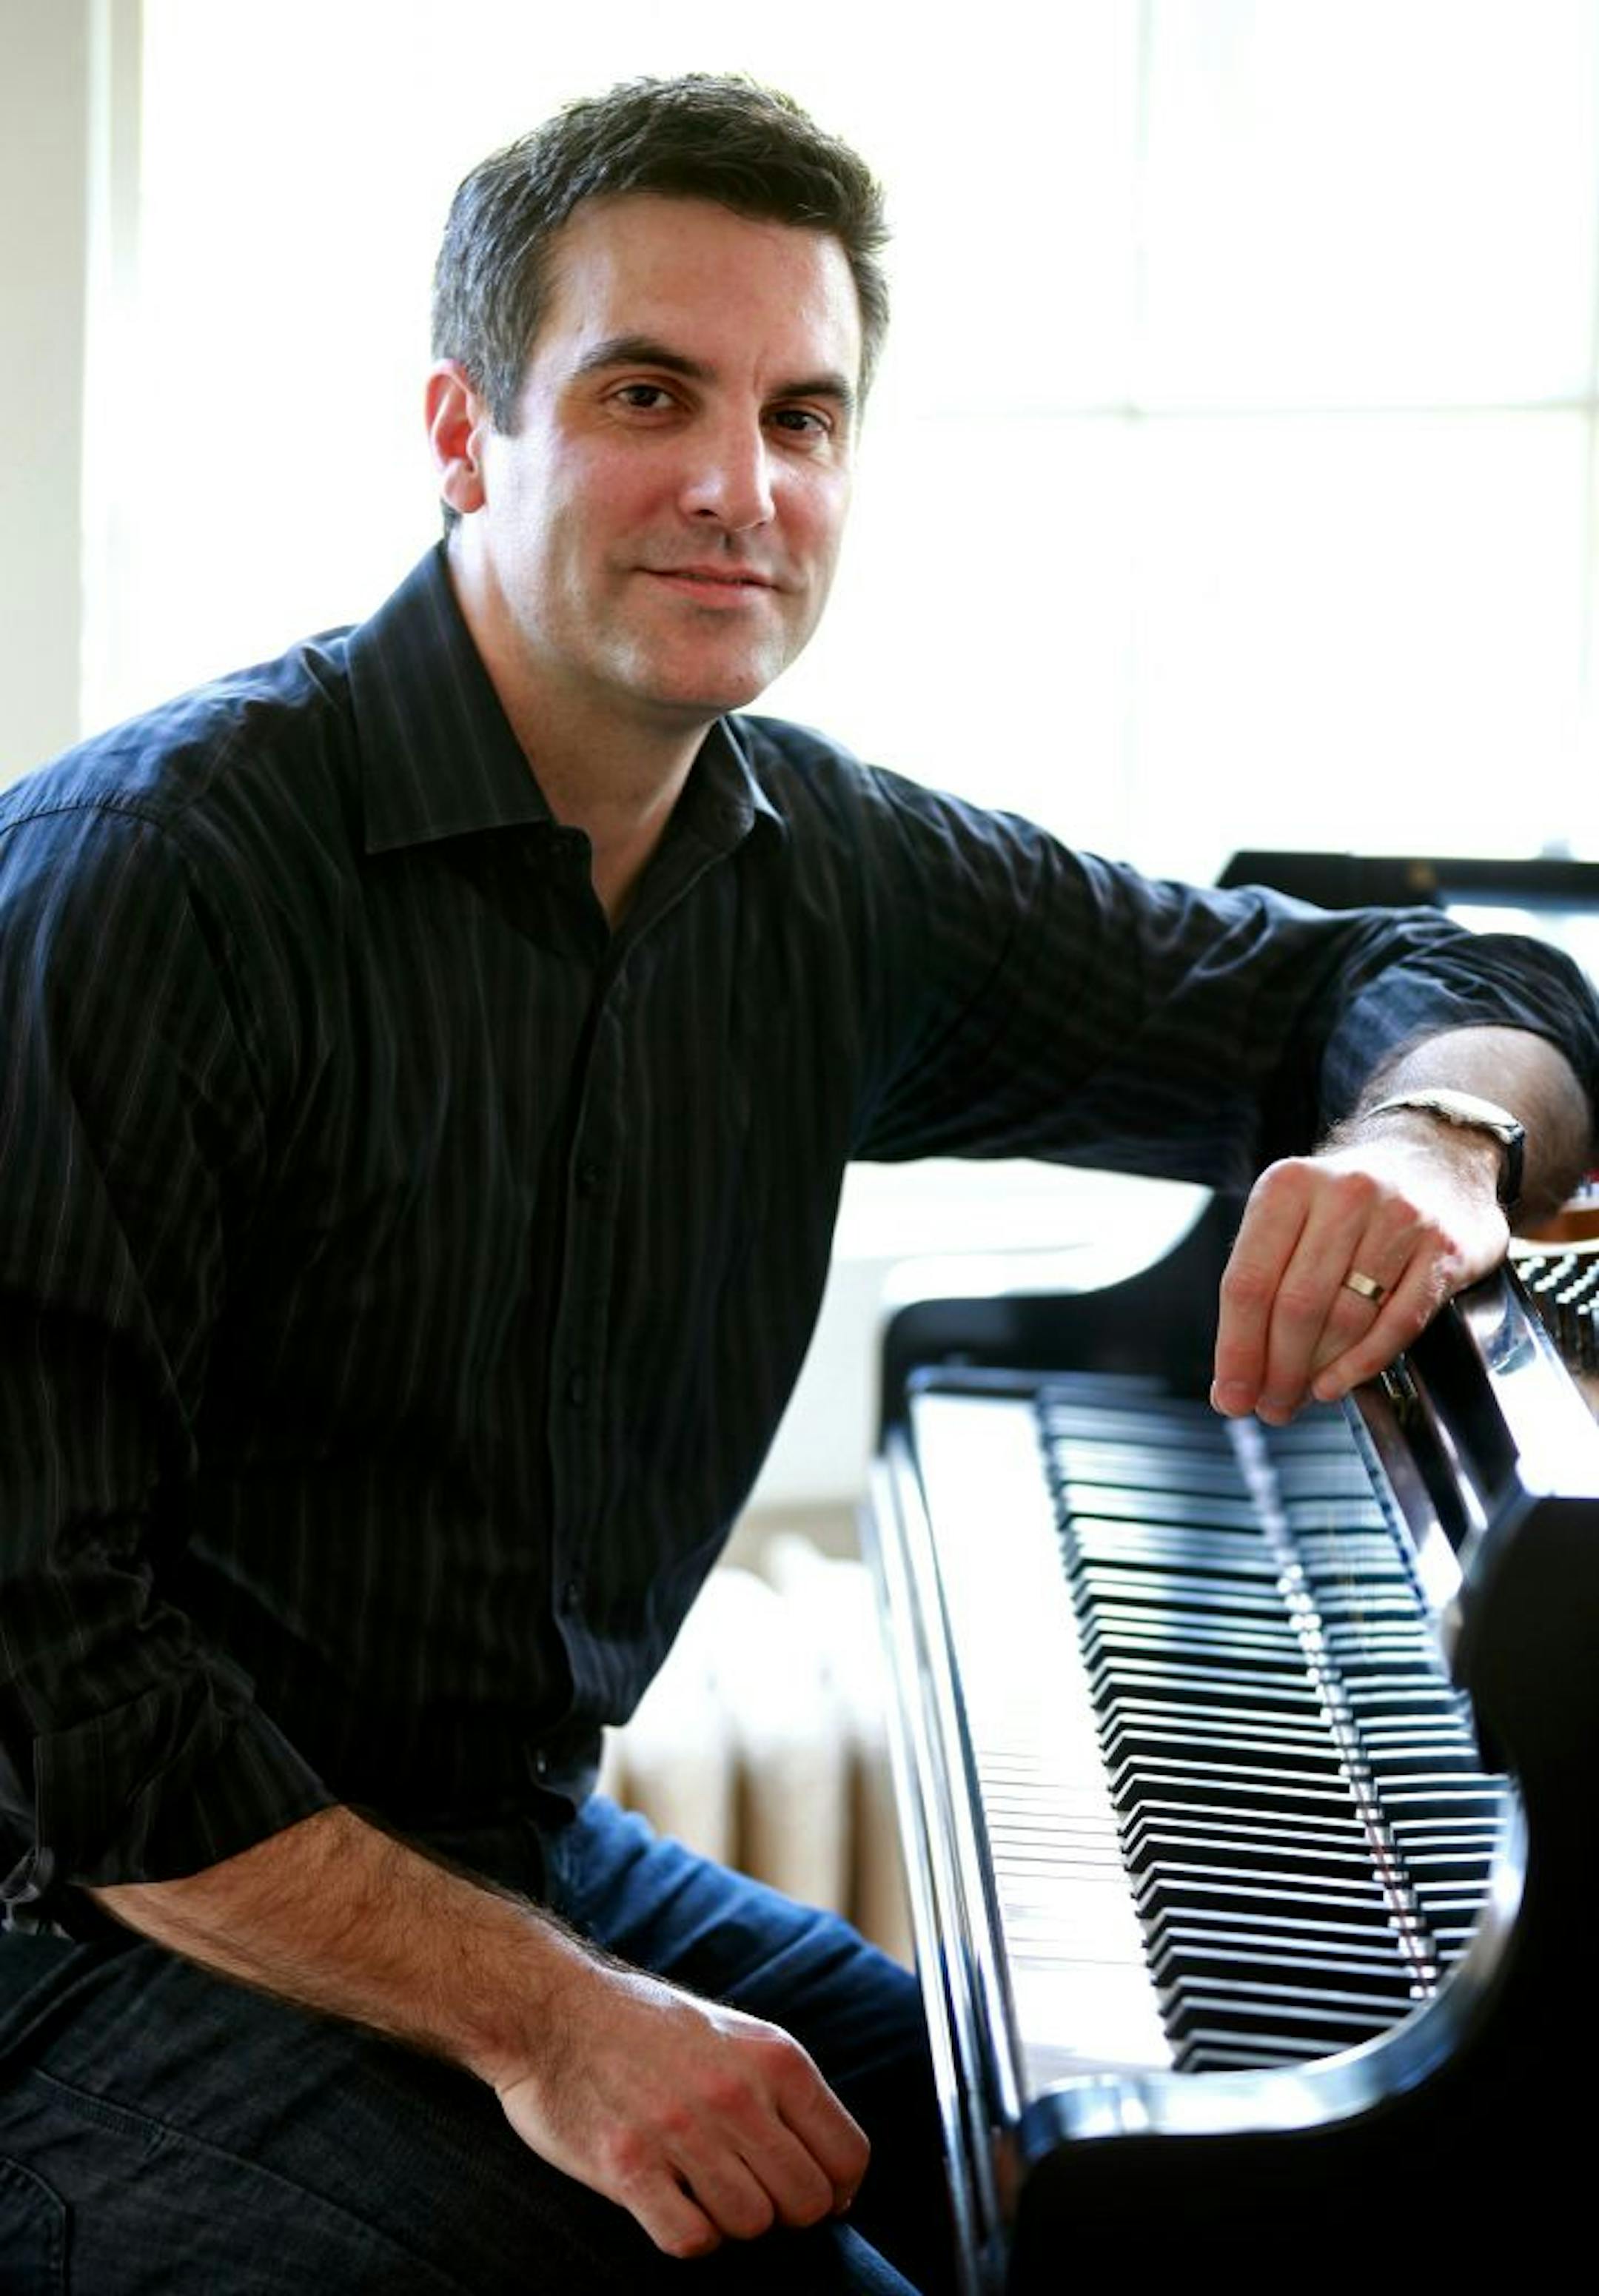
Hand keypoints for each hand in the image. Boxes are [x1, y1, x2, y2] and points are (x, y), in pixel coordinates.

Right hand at [494, 1954, 868, 2259]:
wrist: (551, 2010)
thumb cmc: (648, 2029)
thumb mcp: (736, 2035)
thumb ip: (785, 2095)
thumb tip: (841, 2180)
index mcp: (774, 2057)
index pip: (848, 2157)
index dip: (836, 2190)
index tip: (807, 2191)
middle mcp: (735, 2093)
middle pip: (806, 2202)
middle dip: (784, 2212)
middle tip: (746, 2191)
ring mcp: (680, 2130)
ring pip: (751, 2225)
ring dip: (730, 2221)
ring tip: (698, 2188)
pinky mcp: (626, 2166)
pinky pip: (690, 2240)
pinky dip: (687, 2236)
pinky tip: (667, 2202)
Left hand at [1210, 1126, 1508, 1423]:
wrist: (1438, 1155)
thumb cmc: (1346, 1203)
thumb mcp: (1292, 1215)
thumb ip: (1261, 1284)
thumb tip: (1234, 1379)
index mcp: (1289, 1186)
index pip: (1249, 1282)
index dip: (1236, 1349)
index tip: (1229, 1396)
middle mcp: (1344, 1195)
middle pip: (1296, 1306)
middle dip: (1276, 1371)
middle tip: (1269, 1409)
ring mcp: (1401, 1219)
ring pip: (1347, 1318)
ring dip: (1316, 1373)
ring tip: (1299, 1399)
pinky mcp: (1446, 1248)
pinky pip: (1398, 1322)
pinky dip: (1362, 1363)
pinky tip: (1337, 1384)